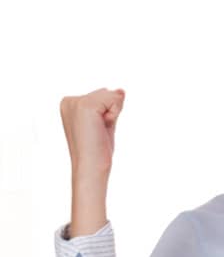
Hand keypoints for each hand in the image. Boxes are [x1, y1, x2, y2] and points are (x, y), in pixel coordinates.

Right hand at [60, 89, 124, 235]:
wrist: (90, 166)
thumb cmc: (97, 148)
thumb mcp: (104, 121)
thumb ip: (110, 104)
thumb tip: (121, 90)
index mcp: (69, 103)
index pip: (102, 95)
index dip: (107, 113)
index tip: (95, 129)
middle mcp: (69, 100)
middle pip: (107, 92)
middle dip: (111, 112)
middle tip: (98, 131)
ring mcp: (76, 102)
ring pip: (112, 95)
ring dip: (113, 114)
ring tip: (99, 130)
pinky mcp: (86, 106)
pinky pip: (116, 99)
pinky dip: (115, 114)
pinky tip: (102, 127)